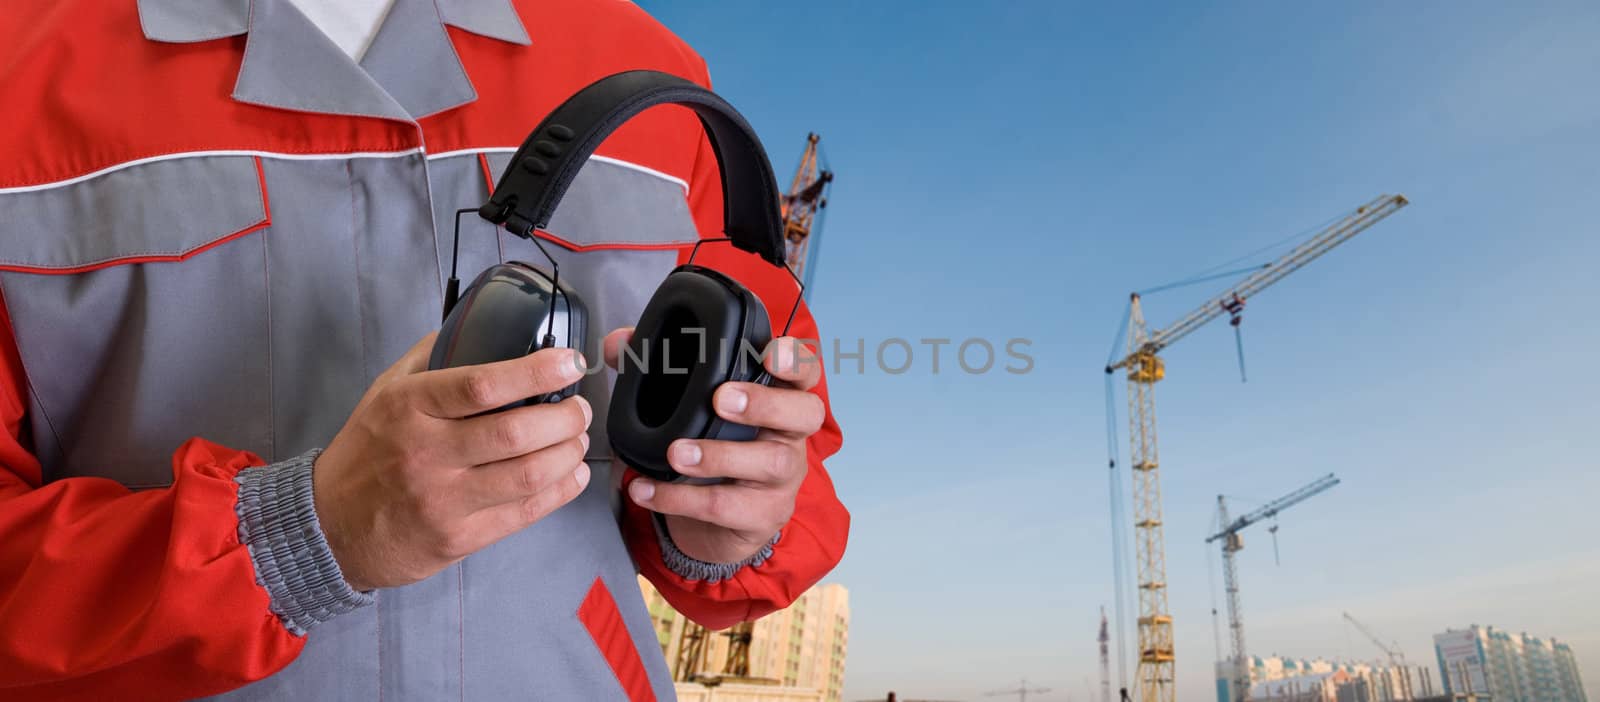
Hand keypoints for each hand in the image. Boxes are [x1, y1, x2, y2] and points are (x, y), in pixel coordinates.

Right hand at [314, 333, 592, 590]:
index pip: (481, 385)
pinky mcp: (459, 539)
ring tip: (578, 439)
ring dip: (569, 454)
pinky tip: (573, 473)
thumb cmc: (366, 453)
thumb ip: (432, 358)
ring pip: (528, 475)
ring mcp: (444, 501)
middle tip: (579, 408)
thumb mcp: (385, 393)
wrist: (330, 529)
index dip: (536, 371)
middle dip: (564, 417)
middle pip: (515, 432)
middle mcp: (426, 454)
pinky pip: (525, 513)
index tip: (570, 362)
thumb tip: (480, 323)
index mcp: (409, 408)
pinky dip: (561, 491)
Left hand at [605, 329, 824, 563]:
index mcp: (779, 399)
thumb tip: (619, 344)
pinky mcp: (762, 516)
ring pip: (770, 463)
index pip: (805, 372)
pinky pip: (727, 507)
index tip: (769, 354)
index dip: (795, 360)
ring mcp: (783, 479)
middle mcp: (790, 436)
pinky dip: (680, 499)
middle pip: (805, 413)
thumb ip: (655, 366)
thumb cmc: (711, 446)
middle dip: (765, 403)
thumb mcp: (689, 405)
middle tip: (722, 400)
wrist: (718, 522)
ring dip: (720, 455)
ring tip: (675, 453)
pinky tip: (645, 488)